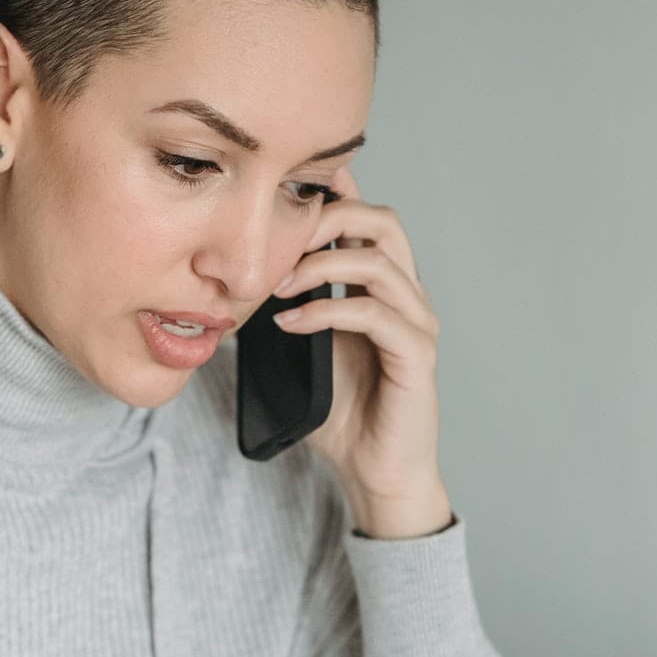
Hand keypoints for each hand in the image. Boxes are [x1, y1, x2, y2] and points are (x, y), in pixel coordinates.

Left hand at [271, 165, 444, 511]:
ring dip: (320, 265)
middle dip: (328, 218)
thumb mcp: (305, 346)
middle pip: (384, 222)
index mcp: (383, 286)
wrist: (374, 470)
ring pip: (379, 262)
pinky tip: (291, 323)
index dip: (333, 192)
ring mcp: (417, 323)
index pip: (366, 219)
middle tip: (277, 237)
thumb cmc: (343, 412)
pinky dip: (328, 311)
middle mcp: (407, 295)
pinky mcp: (417, 356)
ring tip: (276, 286)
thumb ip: (290, 306)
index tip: (283, 186)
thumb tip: (239, 275)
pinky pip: (376, 316)